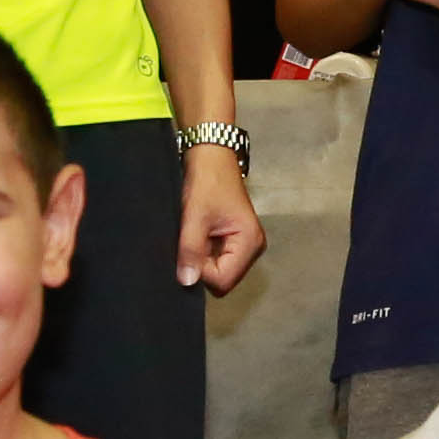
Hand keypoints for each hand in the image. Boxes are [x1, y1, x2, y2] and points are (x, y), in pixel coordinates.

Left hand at [177, 144, 263, 292]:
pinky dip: (203, 251)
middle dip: (202, 266)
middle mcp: (252, 247)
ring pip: (218, 270)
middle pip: (222, 279)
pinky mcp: (233, 240)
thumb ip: (190, 251)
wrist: (210, 156)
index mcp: (249, 242)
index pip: (223, 280)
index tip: (188, 250)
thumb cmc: (208, 180)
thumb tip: (187, 281)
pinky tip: (198, 233)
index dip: (201, 271)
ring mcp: (244, 244)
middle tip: (191, 239)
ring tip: (195, 233)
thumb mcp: (194, 217)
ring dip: (201, 258)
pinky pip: (216, 259)